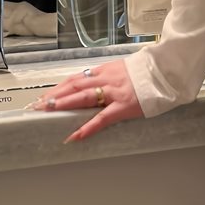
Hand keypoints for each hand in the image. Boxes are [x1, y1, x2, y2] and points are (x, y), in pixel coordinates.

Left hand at [29, 58, 143, 141]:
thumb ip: (111, 76)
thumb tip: (98, 84)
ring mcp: (114, 92)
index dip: (59, 87)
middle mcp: (106, 78)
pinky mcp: (124, 105)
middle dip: (54, 95)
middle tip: (37, 105)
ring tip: (47, 112)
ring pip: (83, 97)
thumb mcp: (126, 68)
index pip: (76, 78)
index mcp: (106, 70)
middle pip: (74, 86)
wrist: (167, 69)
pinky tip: (75, 135)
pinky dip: (87, 127)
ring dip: (63, 104)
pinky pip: (102, 118)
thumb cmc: (149, 71)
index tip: (45, 95)